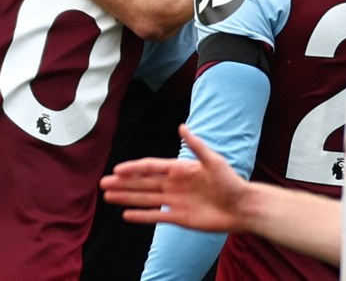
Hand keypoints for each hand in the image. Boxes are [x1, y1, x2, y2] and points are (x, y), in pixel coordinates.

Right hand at [100, 124, 248, 231]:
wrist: (243, 207)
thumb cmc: (231, 181)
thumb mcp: (214, 161)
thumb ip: (196, 146)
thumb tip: (181, 126)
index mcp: (179, 169)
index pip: (150, 167)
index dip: (133, 168)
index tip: (116, 169)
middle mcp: (174, 184)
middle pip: (143, 183)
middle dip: (123, 183)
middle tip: (103, 183)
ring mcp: (175, 201)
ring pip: (145, 199)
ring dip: (127, 197)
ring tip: (108, 196)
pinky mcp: (180, 217)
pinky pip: (156, 216)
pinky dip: (142, 216)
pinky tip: (126, 215)